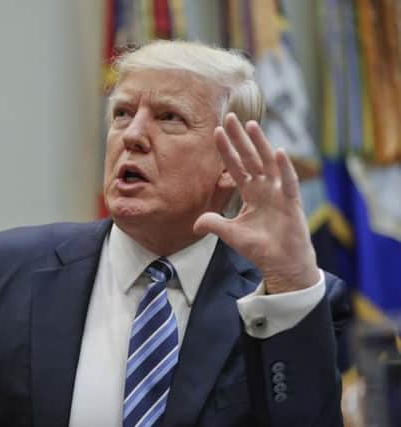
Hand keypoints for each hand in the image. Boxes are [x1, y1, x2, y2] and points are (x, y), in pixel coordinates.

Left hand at [194, 113, 319, 293]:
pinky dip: (284, 167)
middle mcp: (265, 188)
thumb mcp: (230, 234)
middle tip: (230, 116)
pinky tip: (278, 152)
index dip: (226, 150)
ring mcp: (279, 192)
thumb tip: (195, 223)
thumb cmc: (260, 248)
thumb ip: (214, 224)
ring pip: (268, 163)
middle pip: (251, 157)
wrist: (281, 264)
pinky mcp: (292, 202)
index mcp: (251, 192)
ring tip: (251, 125)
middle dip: (240, 138)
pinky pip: (288, 181)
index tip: (216, 131)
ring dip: (260, 144)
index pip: (236, 166)